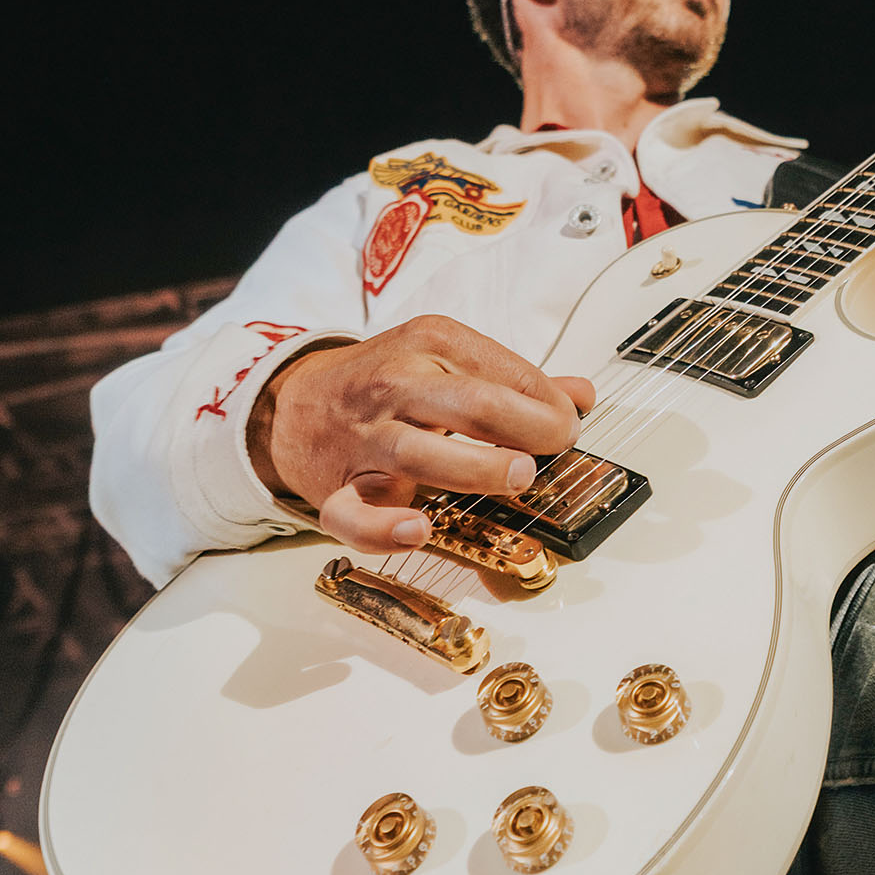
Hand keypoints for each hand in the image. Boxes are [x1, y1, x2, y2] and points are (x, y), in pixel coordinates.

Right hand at [246, 315, 596, 552]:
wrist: (293, 403)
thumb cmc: (385, 384)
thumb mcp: (445, 361)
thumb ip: (515, 380)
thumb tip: (581, 394)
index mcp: (430, 345)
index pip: (504, 371)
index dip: (549, 403)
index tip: (569, 426)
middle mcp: (396, 385)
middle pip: (470, 404)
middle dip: (523, 426)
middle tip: (556, 446)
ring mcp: (365, 438)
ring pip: (419, 454)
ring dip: (475, 469)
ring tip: (517, 478)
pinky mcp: (336, 488)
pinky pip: (354, 514)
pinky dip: (384, 528)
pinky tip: (419, 530)